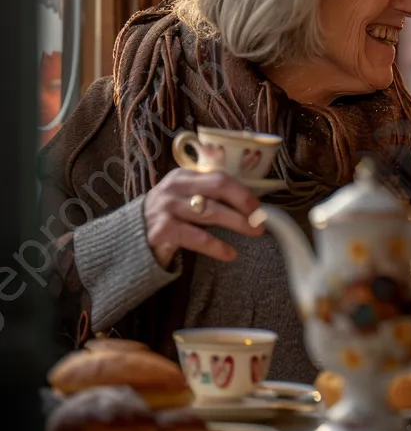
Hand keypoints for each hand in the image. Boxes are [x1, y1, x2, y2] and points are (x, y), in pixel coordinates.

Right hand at [143, 169, 264, 267]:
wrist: (129, 240)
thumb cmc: (168, 218)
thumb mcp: (184, 198)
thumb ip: (209, 194)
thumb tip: (250, 203)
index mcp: (184, 176)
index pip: (219, 176)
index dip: (242, 191)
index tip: (258, 205)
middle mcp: (174, 187)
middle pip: (218, 187)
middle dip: (244, 202)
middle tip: (260, 219)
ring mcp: (167, 207)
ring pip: (212, 212)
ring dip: (238, 222)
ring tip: (255, 232)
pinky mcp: (162, 230)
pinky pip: (198, 237)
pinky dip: (218, 246)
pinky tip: (230, 253)